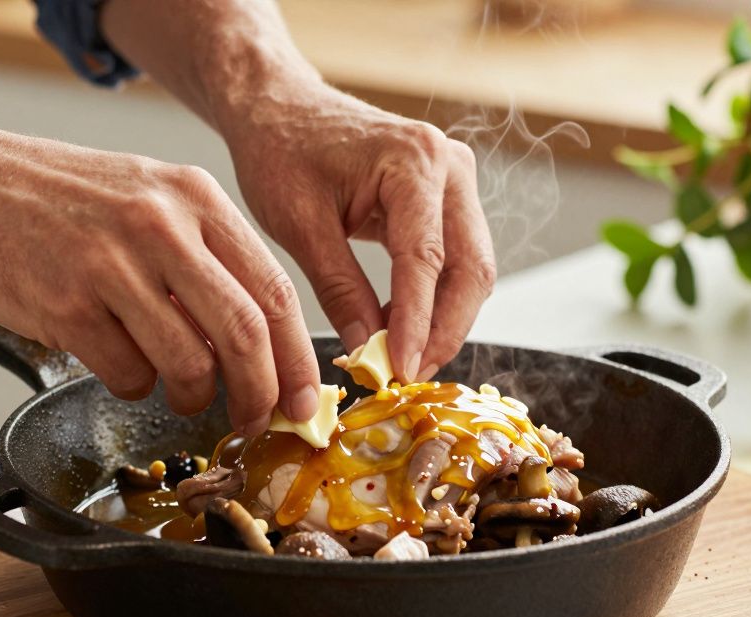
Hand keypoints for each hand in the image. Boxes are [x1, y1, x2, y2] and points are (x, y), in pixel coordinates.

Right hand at [0, 126, 321, 433]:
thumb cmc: (58, 197)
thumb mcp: (150, 197)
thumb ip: (207, 258)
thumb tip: (261, 343)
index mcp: (195, 198)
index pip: (274, 291)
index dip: (299, 359)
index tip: (306, 400)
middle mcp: (160, 225)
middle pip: (244, 334)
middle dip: (261, 394)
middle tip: (257, 422)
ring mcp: (111, 265)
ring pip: (188, 364)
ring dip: (192, 396)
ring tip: (179, 390)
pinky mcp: (66, 304)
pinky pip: (126, 374)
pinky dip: (132, 385)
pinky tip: (116, 360)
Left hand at [223, 85, 495, 382]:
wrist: (279, 108)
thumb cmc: (281, 151)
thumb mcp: (300, 226)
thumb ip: (340, 289)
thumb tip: (369, 350)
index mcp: (414, 162)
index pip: (427, 261)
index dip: (418, 325)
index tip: (402, 371)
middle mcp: (448, 166)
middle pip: (471, 268)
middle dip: (444, 330)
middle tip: (408, 375)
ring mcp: (454, 179)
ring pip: (471, 267)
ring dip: (443, 318)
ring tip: (401, 357)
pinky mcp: (446, 196)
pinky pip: (455, 257)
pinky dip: (434, 296)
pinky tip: (398, 325)